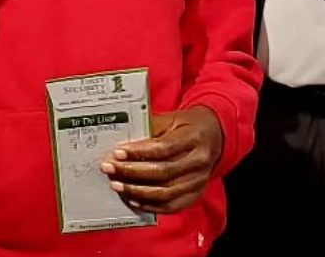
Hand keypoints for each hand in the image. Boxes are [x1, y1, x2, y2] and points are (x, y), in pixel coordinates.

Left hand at [100, 106, 223, 214]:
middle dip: (132, 172)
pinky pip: (171, 206)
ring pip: (165, 192)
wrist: (214, 135)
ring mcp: (199, 180)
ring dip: (137, 191)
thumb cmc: (188, 125)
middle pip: (163, 172)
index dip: (139, 152)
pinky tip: (133, 199)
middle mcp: (200, 161)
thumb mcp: (172, 118)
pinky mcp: (195, 194)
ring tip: (117, 185)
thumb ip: (150, 128)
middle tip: (110, 168)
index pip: (164, 148)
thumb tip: (122, 142)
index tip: (117, 153)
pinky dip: (150, 205)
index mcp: (195, 137)